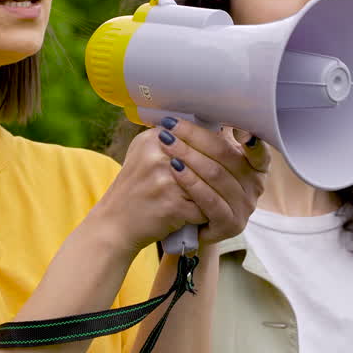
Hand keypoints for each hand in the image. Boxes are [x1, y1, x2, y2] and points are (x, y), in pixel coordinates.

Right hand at [87, 118, 267, 253]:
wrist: (114, 224)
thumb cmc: (136, 189)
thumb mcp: (145, 155)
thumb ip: (173, 140)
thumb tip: (214, 128)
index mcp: (153, 139)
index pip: (197, 136)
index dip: (218, 145)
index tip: (232, 151)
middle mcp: (158, 155)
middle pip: (208, 158)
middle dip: (224, 170)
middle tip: (238, 177)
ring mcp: (164, 180)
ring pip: (209, 183)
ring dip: (219, 192)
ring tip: (224, 198)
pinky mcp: (171, 205)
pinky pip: (204, 207)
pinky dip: (206, 214)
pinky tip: (202, 217)